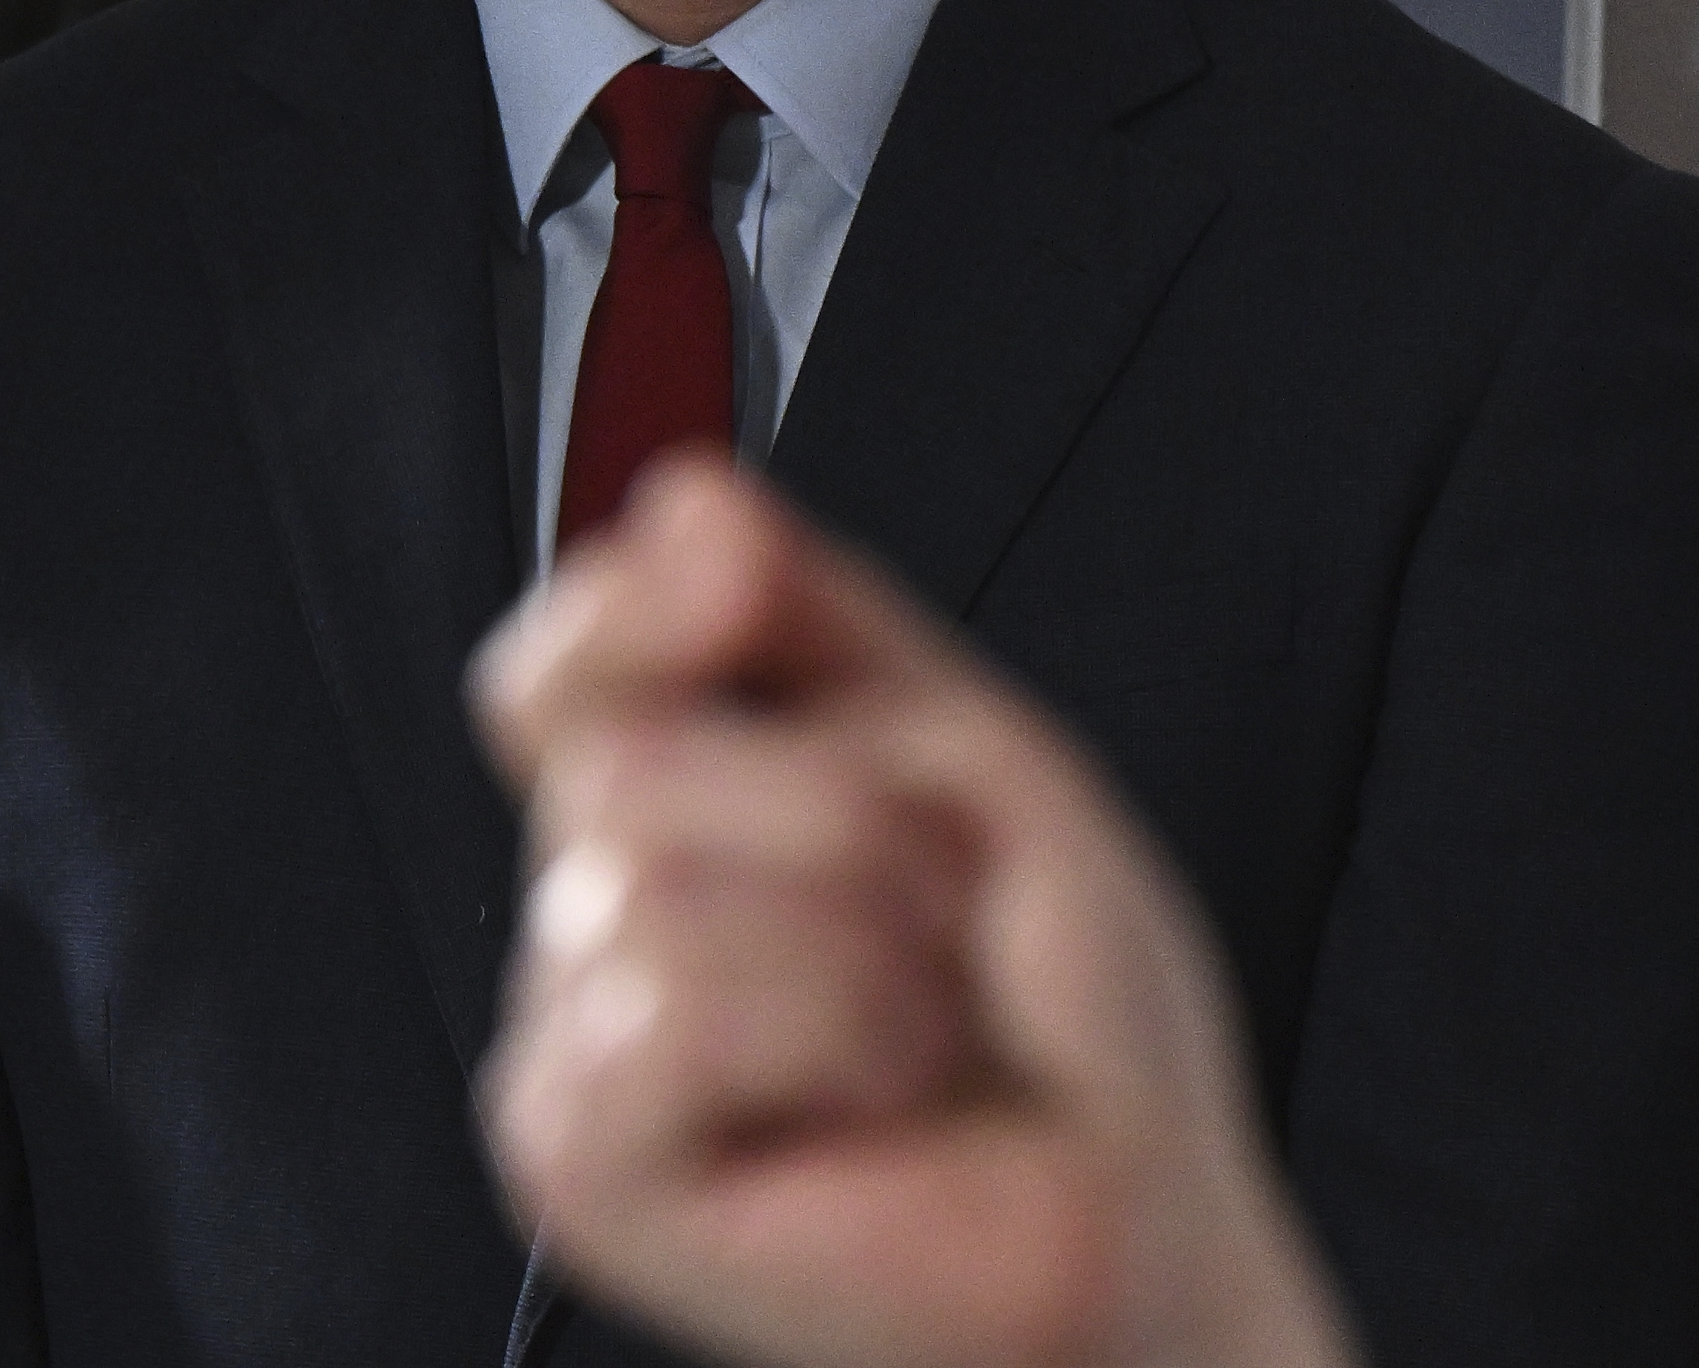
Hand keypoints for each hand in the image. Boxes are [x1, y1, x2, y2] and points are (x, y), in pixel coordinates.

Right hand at [473, 454, 1356, 1367]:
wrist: (1138, 1198)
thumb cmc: (1068, 1015)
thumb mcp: (971, 755)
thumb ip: (817, 621)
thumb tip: (686, 500)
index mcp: (689, 814)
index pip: (559, 665)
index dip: (622, 603)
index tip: (730, 579)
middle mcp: (604, 921)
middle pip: (632, 751)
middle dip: (854, 813)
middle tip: (937, 923)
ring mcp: (577, 1043)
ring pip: (657, 874)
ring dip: (868, 939)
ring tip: (922, 1025)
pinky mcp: (581, 1161)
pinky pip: (666, 1009)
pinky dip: (822, 1031)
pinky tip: (872, 1096)